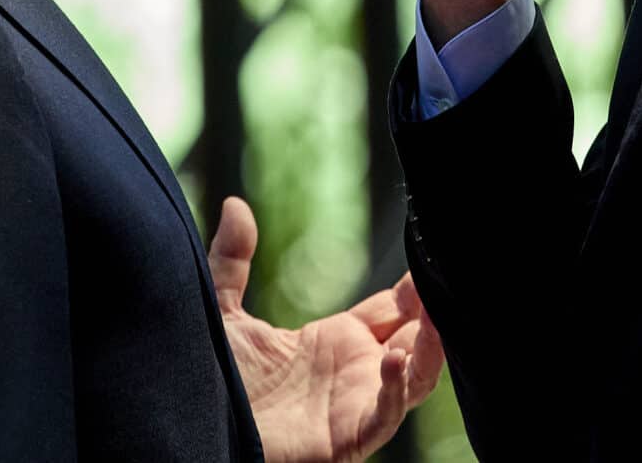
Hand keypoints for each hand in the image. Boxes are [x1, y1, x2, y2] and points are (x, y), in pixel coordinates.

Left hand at [208, 197, 443, 462]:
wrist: (194, 432)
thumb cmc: (213, 385)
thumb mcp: (225, 316)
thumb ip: (231, 262)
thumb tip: (235, 204)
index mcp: (336, 341)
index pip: (392, 307)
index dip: (414, 285)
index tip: (432, 251)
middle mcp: (355, 371)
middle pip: (415, 335)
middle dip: (433, 308)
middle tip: (446, 276)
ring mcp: (356, 404)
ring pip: (415, 374)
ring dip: (431, 345)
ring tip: (435, 313)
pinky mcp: (348, 437)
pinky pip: (385, 414)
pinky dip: (398, 388)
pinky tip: (395, 359)